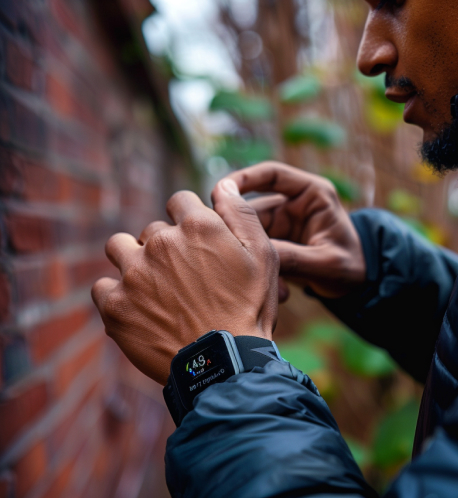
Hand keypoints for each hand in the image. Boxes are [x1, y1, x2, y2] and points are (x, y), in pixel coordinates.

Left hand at [91, 184, 278, 384]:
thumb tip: (223, 185)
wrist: (223, 364)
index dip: (189, 219)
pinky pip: (102, 286)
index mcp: (197, 225)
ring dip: (132, 260)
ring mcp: (134, 273)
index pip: (179, 200)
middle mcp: (160, 241)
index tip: (196, 241)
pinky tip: (138, 309)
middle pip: (152, 228)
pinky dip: (116, 295)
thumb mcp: (262, 256)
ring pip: (119, 248)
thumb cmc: (249, 308)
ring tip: (151, 285)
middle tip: (184, 277)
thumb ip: (241, 214)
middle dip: (165, 245)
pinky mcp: (115, 305)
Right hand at [226, 162, 365, 298]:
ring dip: (248, 254)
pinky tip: (264, 287)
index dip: (244, 177)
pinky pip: (254, 248)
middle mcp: (293, 204)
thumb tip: (256, 256)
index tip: (220, 190)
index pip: (273, 174)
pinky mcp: (274, 241)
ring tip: (256, 280)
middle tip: (228, 249)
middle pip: (252, 207)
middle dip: (239, 229)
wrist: (357, 285)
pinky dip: (254, 266)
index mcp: (312, 194)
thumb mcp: (327, 263)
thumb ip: (295, 258)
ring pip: (249, 231)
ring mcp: (281, 223)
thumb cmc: (351, 266)